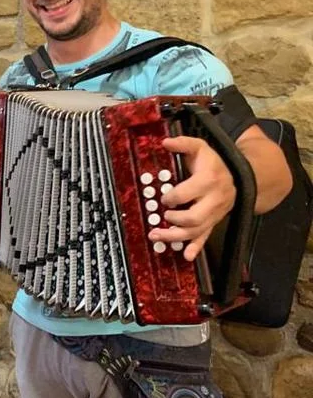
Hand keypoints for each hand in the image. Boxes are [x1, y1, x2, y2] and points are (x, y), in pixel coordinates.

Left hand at [148, 136, 235, 260]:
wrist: (241, 177)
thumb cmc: (213, 163)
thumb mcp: (200, 147)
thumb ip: (183, 144)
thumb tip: (165, 142)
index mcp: (208, 181)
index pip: (188, 193)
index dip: (173, 197)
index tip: (164, 197)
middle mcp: (214, 200)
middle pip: (194, 217)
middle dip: (175, 220)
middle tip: (162, 216)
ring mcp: (214, 213)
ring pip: (196, 231)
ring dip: (175, 236)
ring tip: (155, 236)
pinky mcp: (214, 222)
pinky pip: (206, 237)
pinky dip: (196, 248)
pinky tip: (186, 256)